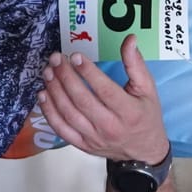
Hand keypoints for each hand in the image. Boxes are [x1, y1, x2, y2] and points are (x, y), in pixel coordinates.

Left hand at [37, 34, 169, 164]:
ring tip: (48, 72)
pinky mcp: (83, 145)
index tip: (76, 56)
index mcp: (129, 112)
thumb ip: (136, 63)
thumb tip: (129, 40)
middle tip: (57, 59)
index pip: (104, 90)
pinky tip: (43, 95)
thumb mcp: (148, 89)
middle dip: (66, 77)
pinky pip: (61, 129)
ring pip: (68, 113)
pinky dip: (49, 112)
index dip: (88, 72)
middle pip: (82, 100)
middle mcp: (110, 127)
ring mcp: (94, 138)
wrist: (143, 152)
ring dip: (55, 91)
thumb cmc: (146, 116)